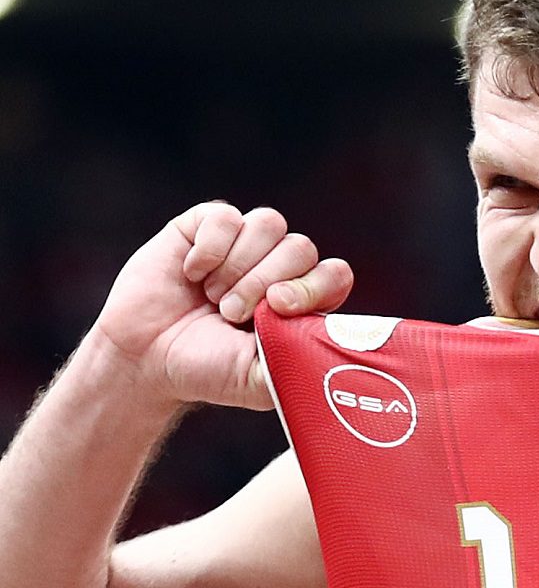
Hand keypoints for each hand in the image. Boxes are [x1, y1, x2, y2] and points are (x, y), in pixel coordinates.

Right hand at [91, 202, 353, 409]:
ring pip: (270, 223)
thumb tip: (330, 348)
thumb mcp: (258, 381)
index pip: (334, 274)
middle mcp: (278, 266)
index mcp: (301, 300)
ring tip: (213, 296)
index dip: (313, 285)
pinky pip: (227, 216)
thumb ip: (297, 364)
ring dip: (238, 265)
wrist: (144, 360)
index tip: (280, 307)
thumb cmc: (206, 370)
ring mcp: (244, 243)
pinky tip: (192, 273)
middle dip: (263, 282)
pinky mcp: (206, 226)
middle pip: (301, 247)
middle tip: (231, 313)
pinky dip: (210, 248)